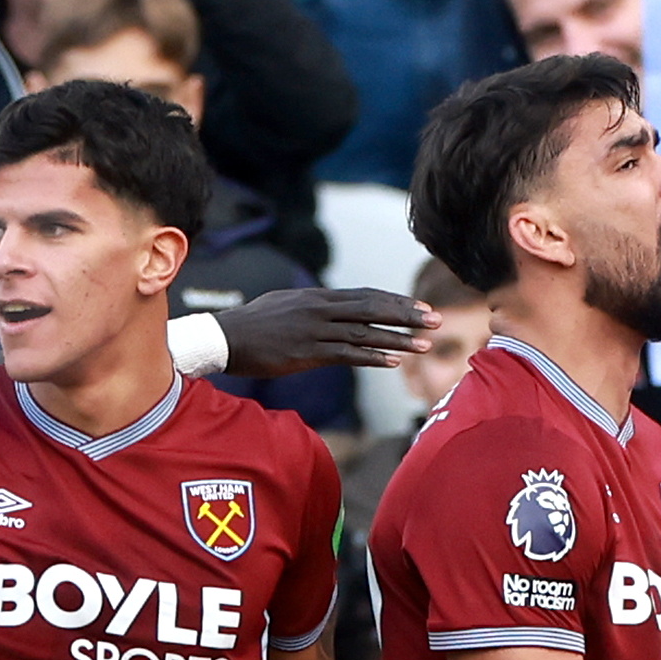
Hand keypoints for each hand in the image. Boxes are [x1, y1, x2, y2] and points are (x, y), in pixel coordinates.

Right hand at [221, 286, 439, 373]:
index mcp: (318, 297)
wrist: (225, 337)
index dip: (395, 302)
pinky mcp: (307, 352)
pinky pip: (347, 354)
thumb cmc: (255, 323)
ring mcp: (315, 330)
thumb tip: (334, 309)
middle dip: (406, 315)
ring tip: (424, 345)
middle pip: (372, 309)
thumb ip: (315, 307)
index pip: (366, 296)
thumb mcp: (288, 305)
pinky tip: (393, 362)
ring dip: (397, 339)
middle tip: (435, 320)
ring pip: (365, 333)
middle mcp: (321, 309)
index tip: (420, 308)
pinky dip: (372, 357)